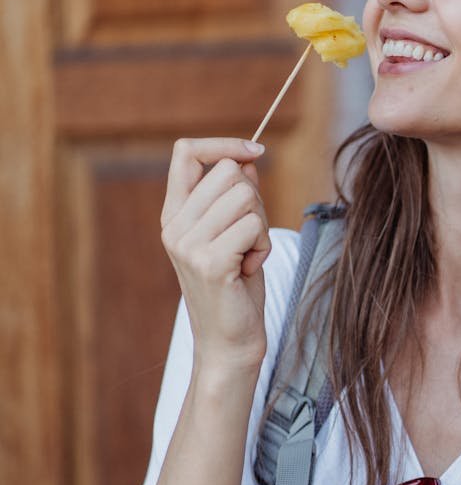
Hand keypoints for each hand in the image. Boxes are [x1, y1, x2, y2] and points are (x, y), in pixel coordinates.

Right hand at [160, 138, 271, 372]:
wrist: (230, 340)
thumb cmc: (237, 285)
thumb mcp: (235, 232)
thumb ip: (236, 196)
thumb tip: (246, 159)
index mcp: (175, 214)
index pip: (186, 152)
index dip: (224, 144)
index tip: (256, 151)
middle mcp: (174, 226)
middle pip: (229, 172)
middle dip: (255, 199)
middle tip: (249, 236)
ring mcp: (188, 244)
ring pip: (246, 196)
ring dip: (262, 225)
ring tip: (247, 255)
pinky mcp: (209, 262)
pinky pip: (254, 226)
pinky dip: (263, 246)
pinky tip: (248, 269)